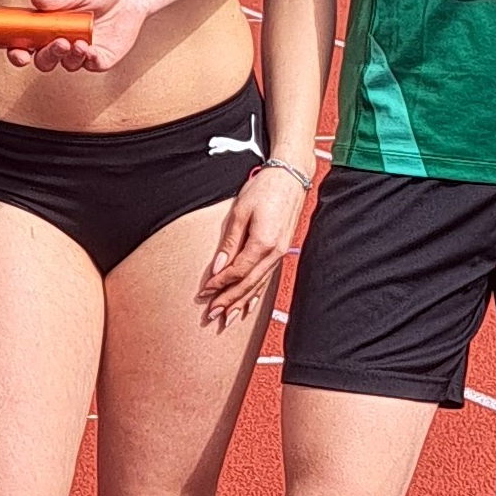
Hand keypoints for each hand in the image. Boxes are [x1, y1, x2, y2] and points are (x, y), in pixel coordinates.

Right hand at [17, 0, 146, 71]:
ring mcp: (81, 53)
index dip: (17, 53)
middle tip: (60, 43)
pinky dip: (90, 61)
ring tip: (80, 43)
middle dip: (48, 56)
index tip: (19, 53)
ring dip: (71, 57)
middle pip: (45, 61)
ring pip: (68, 65)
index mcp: (47, 27)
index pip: (25, 45)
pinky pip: (93, 66)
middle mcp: (61, 43)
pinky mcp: (102, 58)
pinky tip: (91, 50)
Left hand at [197, 164, 306, 325]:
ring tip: (227, 318)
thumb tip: (218, 267)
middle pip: (249, 284)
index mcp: (264, 243)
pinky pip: (267, 278)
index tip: (204, 292)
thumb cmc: (264, 189)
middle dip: (229, 301)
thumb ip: (230, 242)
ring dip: (241, 303)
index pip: (237, 272)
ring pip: (258, 285)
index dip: (219, 284)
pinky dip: (256, 294)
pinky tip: (248, 306)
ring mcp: (281, 254)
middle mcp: (275, 253)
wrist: (291, 177)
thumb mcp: (240, 211)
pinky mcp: (281, 251)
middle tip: (212, 316)